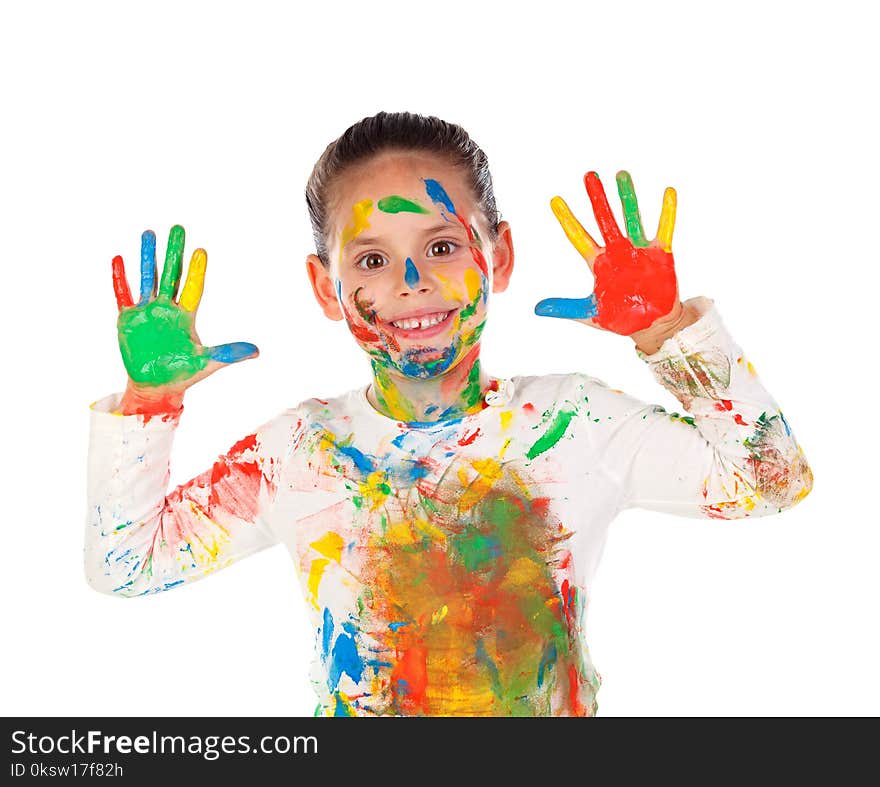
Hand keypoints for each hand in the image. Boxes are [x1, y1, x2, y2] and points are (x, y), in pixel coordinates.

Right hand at [112, 225, 258, 392]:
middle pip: (171, 275)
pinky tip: (119, 259)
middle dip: (173, 253)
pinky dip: (120, 278)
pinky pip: (123, 294)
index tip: (201, 251)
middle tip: (178, 228)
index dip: (196, 271)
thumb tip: (257, 351)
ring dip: (147, 257)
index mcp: (186, 316)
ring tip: (149, 234)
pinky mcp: (127, 319)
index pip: (193, 288)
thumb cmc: (183, 374)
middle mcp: (167, 308)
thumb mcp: (207, 363)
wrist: (156, 387)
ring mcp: (146, 311)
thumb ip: (229, 353)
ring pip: (147, 278)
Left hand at [534, 171, 681, 336]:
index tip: (555, 200)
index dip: (568, 220)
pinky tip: (668, 192)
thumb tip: (536, 309)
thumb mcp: (590, 313)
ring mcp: (639, 250)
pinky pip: (664, 229)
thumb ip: (565, 307)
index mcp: (599, 263)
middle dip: (597, 198)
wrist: (651, 324)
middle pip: (604, 219)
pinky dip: (667, 212)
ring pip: (632, 217)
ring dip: (627, 197)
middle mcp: (617, 251)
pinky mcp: (661, 254)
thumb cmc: (621, 317)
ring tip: (621, 175)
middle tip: (589, 176)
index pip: (579, 237)